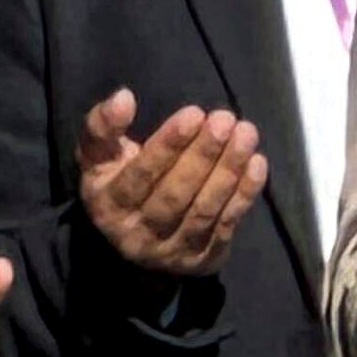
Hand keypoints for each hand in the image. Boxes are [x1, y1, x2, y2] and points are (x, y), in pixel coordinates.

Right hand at [77, 90, 269, 275]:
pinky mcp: (202, 258)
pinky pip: (226, 223)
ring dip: (229, 169)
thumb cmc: (118, 183)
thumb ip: (103, 126)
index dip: (168, 144)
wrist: (135, 241)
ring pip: (204, 208)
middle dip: (204, 154)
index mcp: (107, 204)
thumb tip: (123, 97)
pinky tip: (257, 163)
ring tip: (246, 134)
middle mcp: (136, 233)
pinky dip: (244, 193)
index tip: (194, 113)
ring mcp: (172, 250)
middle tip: (225, 119)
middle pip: (175, 193)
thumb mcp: (99, 157)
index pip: (140, 175)